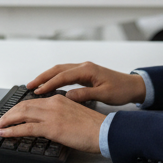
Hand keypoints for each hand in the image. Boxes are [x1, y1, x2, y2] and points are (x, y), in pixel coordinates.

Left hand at [0, 95, 104, 152]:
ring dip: (6, 121)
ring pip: (21, 114)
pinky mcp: (51, 128)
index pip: (32, 102)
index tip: (10, 115)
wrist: (104, 131)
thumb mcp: (74, 115)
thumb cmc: (93, 127)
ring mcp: (51, 115)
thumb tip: (49, 124)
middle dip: (8, 114)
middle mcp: (53, 103)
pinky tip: (4, 133)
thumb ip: (60, 116)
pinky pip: (26, 128)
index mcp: (59, 100)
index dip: (18, 109)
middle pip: (23, 106)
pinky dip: (12, 130)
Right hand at [26, 61, 145, 105]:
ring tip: (35, 86)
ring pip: (60, 70)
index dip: (48, 84)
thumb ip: (85, 95)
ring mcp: (84, 69)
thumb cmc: (121, 90)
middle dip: (42, 77)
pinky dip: (55, 78)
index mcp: (88, 70)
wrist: (133, 86)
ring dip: (47, 77)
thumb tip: (67, 96)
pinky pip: (66, 74)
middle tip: (29, 86)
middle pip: (58, 69)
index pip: (63, 76)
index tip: (37, 91)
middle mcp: (84, 66)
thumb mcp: (104, 95)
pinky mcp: (86, 73)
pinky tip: (50, 85)